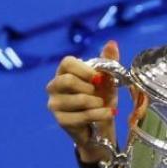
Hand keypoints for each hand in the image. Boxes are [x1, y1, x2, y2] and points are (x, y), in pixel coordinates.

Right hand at [46, 41, 119, 156]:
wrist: (101, 124)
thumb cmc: (101, 97)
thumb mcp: (108, 79)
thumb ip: (109, 61)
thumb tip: (112, 43)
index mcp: (65, 72)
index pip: (67, 62)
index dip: (84, 69)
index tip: (99, 78)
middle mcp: (54, 86)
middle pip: (68, 80)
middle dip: (90, 88)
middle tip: (100, 93)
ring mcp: (55, 104)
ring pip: (79, 99)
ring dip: (98, 103)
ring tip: (103, 105)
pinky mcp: (61, 120)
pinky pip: (83, 116)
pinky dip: (100, 114)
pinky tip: (108, 114)